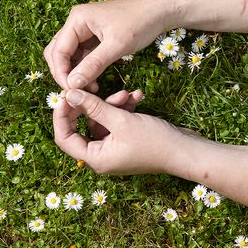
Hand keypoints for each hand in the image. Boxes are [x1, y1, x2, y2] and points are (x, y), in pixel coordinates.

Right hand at [44, 0, 168, 91]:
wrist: (161, 11)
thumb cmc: (140, 23)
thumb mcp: (117, 45)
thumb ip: (94, 64)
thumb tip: (73, 83)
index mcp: (77, 19)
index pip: (58, 50)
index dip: (61, 73)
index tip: (71, 91)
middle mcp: (77, 23)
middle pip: (58, 53)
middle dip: (65, 73)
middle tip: (78, 92)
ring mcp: (86, 30)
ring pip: (71, 56)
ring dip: (77, 73)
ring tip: (91, 89)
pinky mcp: (96, 38)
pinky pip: (84, 56)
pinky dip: (87, 70)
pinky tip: (95, 83)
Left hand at [53, 88, 193, 175]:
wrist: (185, 151)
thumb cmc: (155, 141)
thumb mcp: (122, 120)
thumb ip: (94, 107)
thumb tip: (69, 95)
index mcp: (95, 158)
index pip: (64, 138)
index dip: (62, 116)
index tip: (67, 95)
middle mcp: (102, 156)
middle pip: (83, 126)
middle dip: (92, 105)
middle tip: (93, 88)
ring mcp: (115, 149)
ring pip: (102, 121)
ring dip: (113, 104)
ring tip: (127, 93)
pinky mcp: (127, 141)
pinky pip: (117, 122)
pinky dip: (124, 109)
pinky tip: (137, 96)